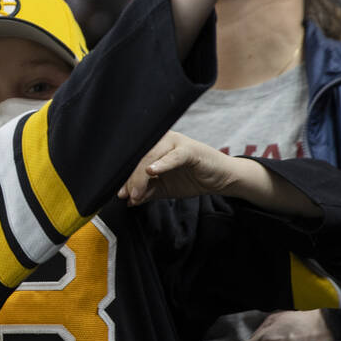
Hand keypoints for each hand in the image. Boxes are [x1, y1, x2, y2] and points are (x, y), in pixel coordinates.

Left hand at [117, 131, 235, 205]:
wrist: (221, 178)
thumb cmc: (192, 178)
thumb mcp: (163, 188)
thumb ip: (146, 192)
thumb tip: (126, 200)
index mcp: (153, 146)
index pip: (132, 160)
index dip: (123, 176)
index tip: (119, 193)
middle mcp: (161, 140)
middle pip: (138, 158)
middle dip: (130, 179)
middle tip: (126, 195)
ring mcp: (175, 142)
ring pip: (151, 157)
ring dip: (141, 177)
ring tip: (136, 193)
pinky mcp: (189, 149)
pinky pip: (172, 156)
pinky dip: (162, 164)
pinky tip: (152, 172)